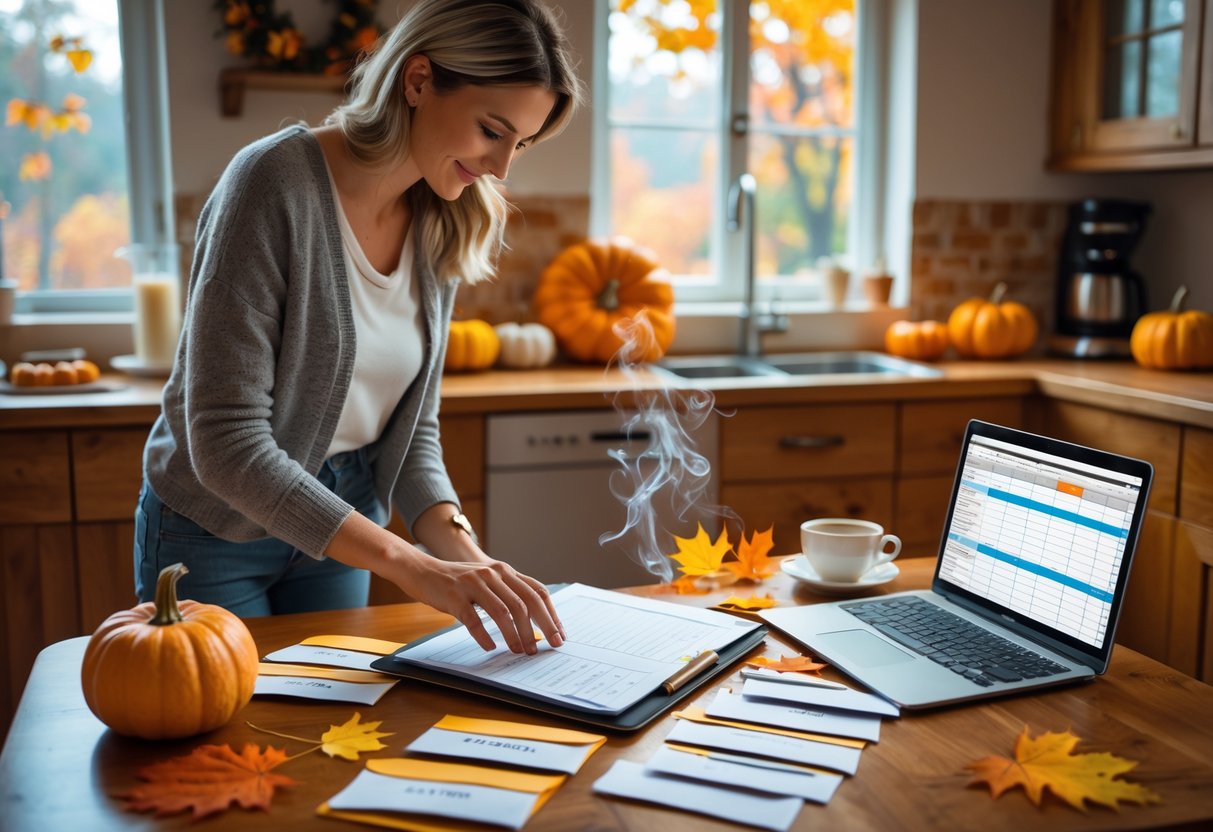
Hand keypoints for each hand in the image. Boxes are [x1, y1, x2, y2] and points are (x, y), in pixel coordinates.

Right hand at [398, 554, 564, 654]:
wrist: (422, 569)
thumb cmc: (457, 580)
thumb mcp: (486, 580)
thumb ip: (506, 593)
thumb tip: (531, 622)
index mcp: (504, 571)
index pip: (537, 591)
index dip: (551, 613)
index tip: (559, 633)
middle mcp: (493, 574)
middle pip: (525, 602)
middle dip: (540, 627)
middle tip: (546, 647)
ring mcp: (474, 584)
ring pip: (502, 612)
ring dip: (515, 634)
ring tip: (520, 651)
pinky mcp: (455, 596)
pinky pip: (474, 619)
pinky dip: (484, 636)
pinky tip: (490, 647)